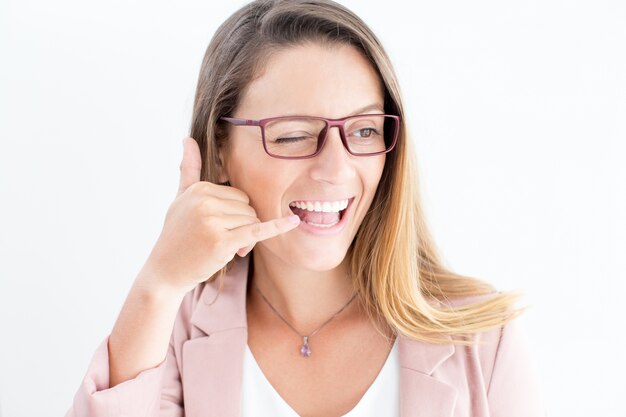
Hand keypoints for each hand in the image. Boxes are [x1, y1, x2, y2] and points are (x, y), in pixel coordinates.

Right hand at [142, 137, 299, 293]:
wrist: (165, 270)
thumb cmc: (176, 234)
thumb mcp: (180, 198)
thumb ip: (189, 169)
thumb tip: (188, 138)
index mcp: (199, 189)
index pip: (239, 195)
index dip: (236, 214)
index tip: (219, 228)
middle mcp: (205, 202)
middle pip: (248, 208)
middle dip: (242, 227)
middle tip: (224, 242)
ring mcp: (212, 221)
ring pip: (252, 222)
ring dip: (245, 239)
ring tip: (224, 249)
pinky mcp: (221, 242)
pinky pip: (257, 232)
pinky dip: (276, 228)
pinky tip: (293, 222)